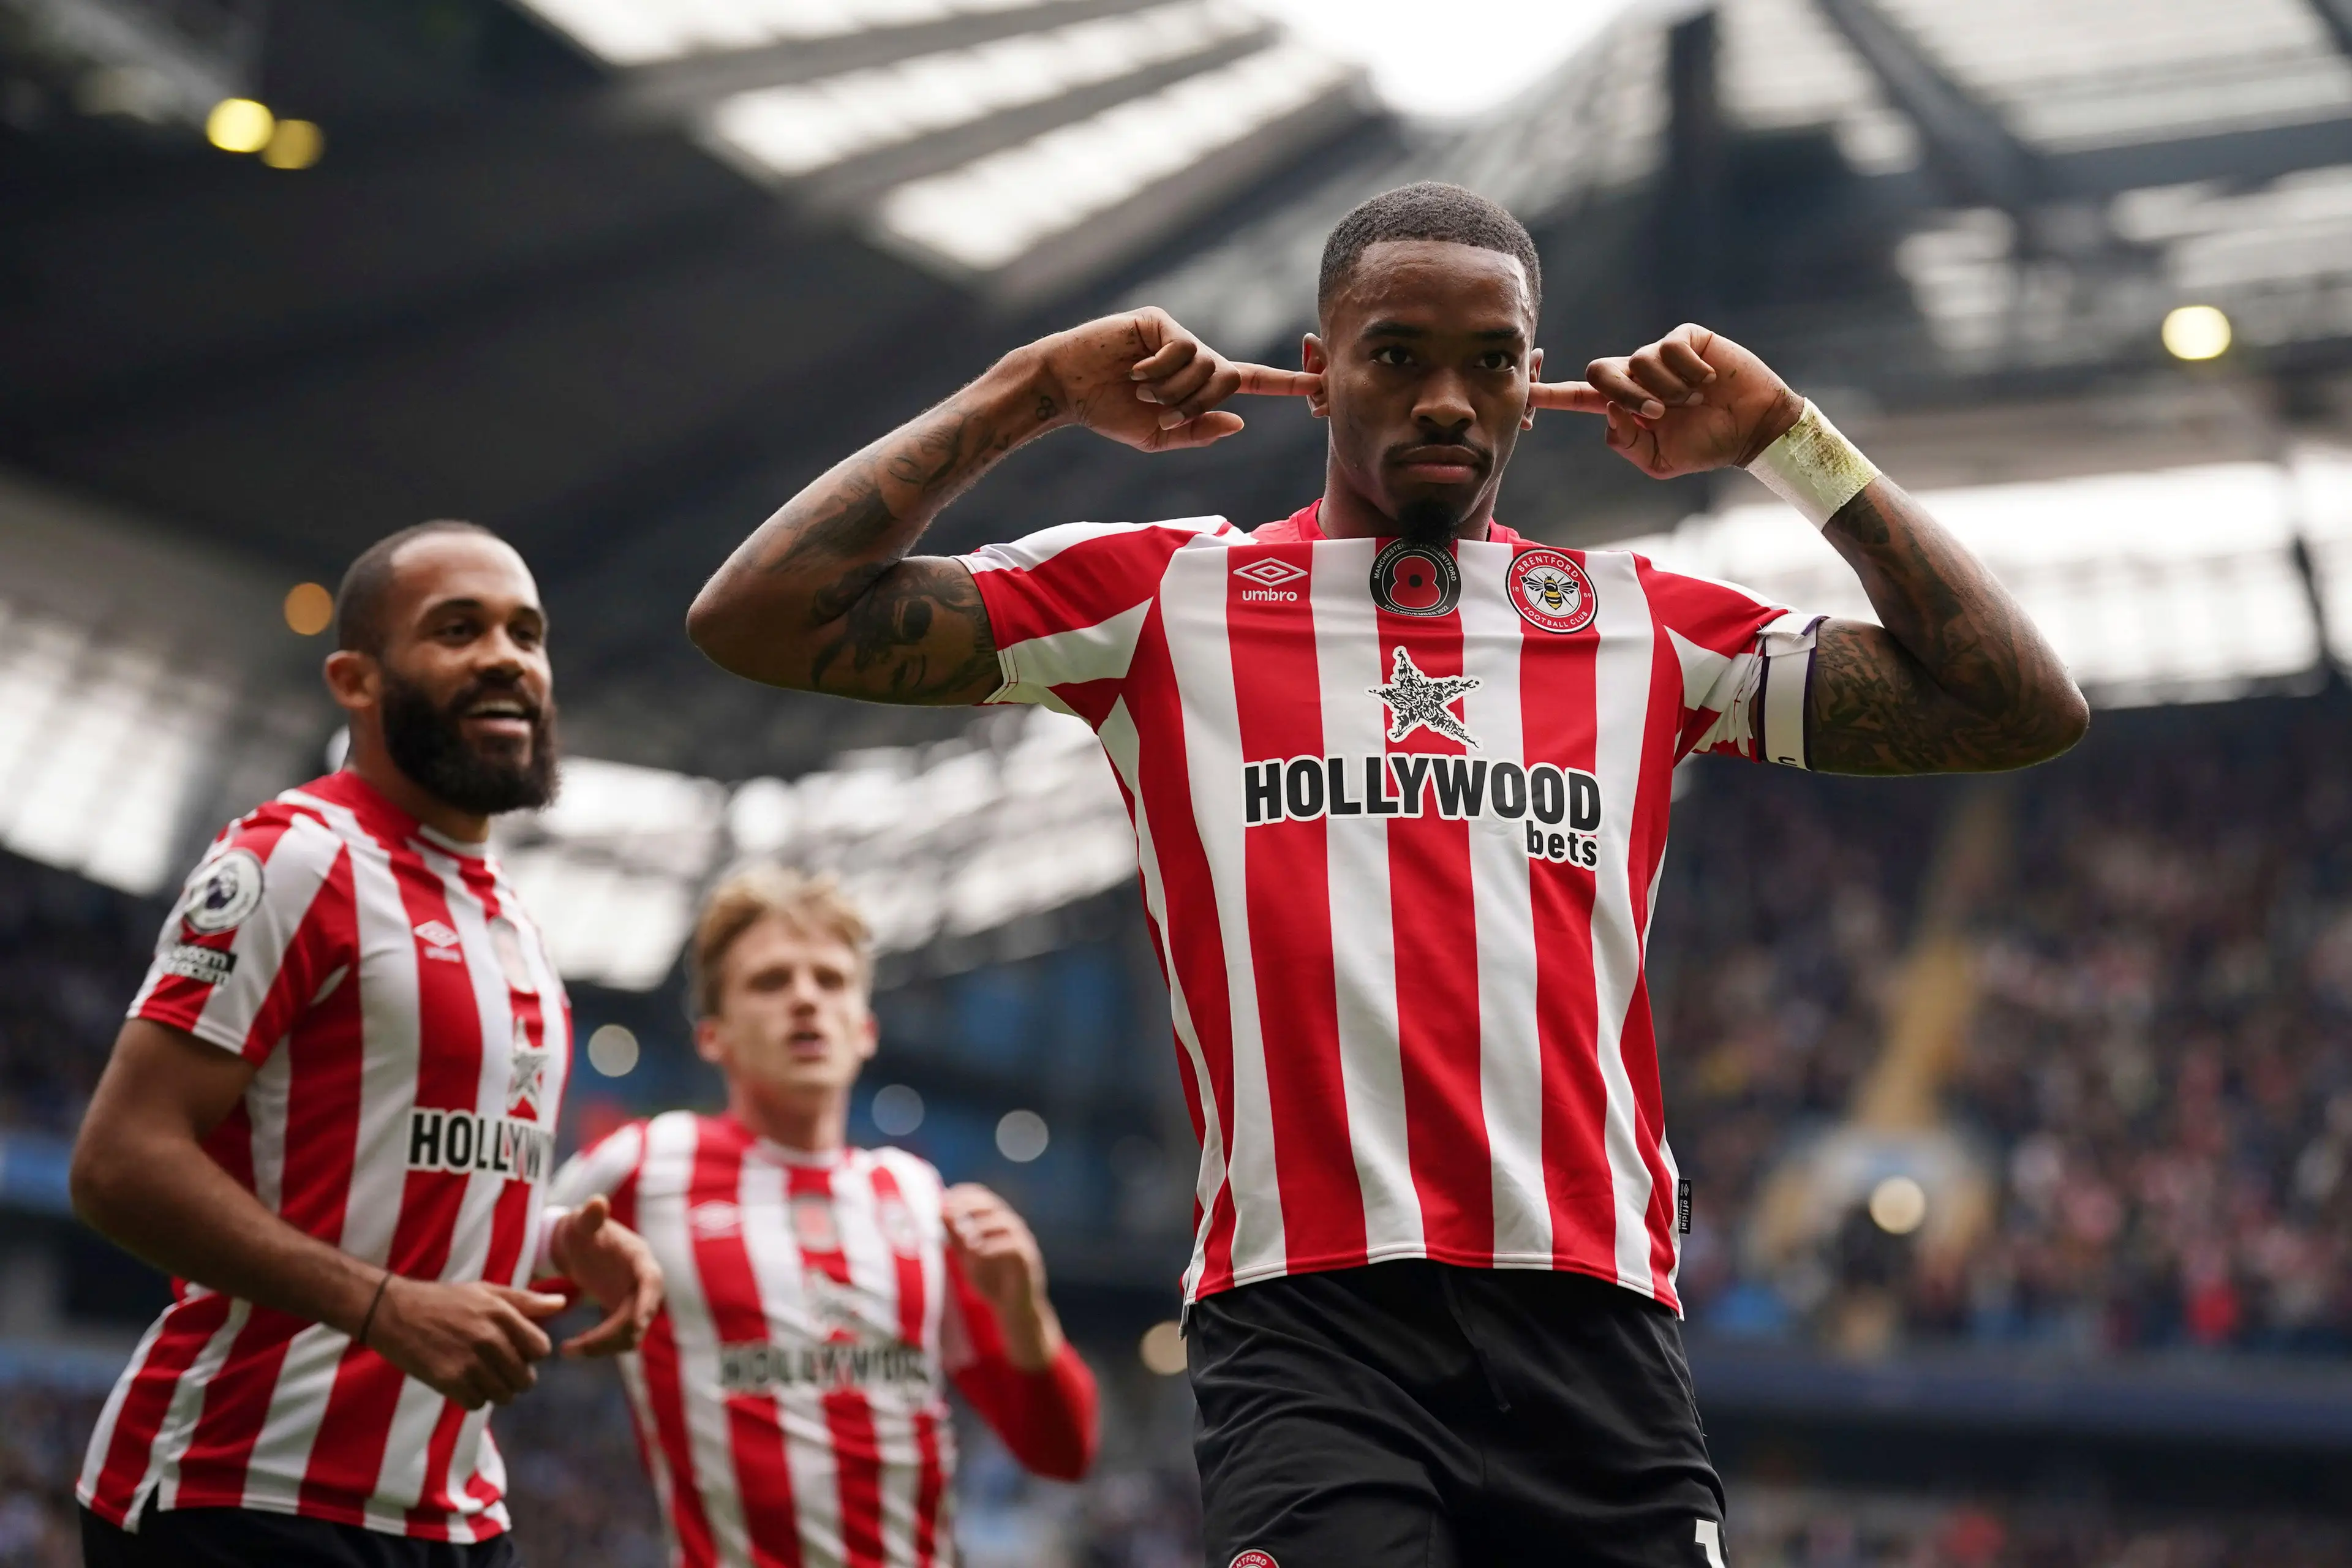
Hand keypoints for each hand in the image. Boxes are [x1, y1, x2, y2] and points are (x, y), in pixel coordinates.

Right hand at [364, 1276, 565, 1409]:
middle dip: (515, 1376)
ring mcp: (470, 1362)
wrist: (395, 1312)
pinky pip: (477, 1404)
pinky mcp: (449, 1381)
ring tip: (479, 1374)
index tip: (516, 1350)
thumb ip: (526, 1300)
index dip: (531, 1353)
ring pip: (503, 1395)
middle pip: (525, 1378)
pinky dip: (472, 1398)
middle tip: (497, 1366)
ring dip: (495, 1390)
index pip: (541, 1349)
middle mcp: (490, 1339)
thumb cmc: (445, 1300)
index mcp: (502, 1314)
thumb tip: (563, 1304)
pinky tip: (461, 1381)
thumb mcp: (486, 1291)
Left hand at [545, 1195, 662, 1357]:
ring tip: (569, 1350)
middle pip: (640, 1316)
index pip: (651, 1281)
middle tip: (577, 1347)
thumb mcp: (582, 1222)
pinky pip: (618, 1339)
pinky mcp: (623, 1314)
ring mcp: (634, 1300)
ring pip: (630, 1334)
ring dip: (604, 1347)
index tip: (636, 1324)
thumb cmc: (581, 1230)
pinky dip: (599, 1347)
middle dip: (613, 1335)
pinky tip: (572, 1348)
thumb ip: (590, 1216)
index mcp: (640, 1258)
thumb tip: (597, 1201)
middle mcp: (643, 1283)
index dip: (646, 1303)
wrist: (577, 1245)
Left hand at [945, 1182, 1063, 1369]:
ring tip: (964, 1238)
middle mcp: (1011, 1226)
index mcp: (996, 1222)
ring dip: (981, 1225)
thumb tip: (940, 1210)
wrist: (1013, 1309)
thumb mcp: (968, 1256)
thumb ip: (956, 1235)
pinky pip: (1013, 1246)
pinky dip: (994, 1246)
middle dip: (970, 1206)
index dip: (964, 1194)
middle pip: (993, 1205)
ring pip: (1004, 1222)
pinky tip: (977, 1252)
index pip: (982, 1197)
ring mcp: (1022, 1241)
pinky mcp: (1027, 1259)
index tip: (943, 1198)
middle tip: (950, 1212)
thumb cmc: (991, 1280)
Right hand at [1032, 307, 1317, 453]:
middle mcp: (1193, 354)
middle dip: (1195, 402)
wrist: (1066, 389)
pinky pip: (1182, 349)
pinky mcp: (1159, 320)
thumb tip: (1239, 419)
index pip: (1250, 381)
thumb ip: (1197, 431)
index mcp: (1196, 383)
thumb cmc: (1107, 413)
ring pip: (1206, 365)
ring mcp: (1177, 335)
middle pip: (1227, 378)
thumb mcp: (1156, 436)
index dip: (1285, 382)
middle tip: (1160, 408)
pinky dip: (1158, 370)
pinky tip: (1132, 371)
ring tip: (1140, 389)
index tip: (1321, 383)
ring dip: (1173, 389)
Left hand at [1526, 323, 1805, 479]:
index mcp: (1624, 406)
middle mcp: (1636, 377)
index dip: (1550, 394)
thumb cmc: (1707, 446)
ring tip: (1695, 400)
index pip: (1578, 397)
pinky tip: (1708, 380)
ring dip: (1667, 388)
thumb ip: (1625, 442)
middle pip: (1600, 371)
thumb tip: (1608, 411)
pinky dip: (1690, 370)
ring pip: (1638, 361)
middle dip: (1624, 394)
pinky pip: (1670, 347)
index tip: (1522, 391)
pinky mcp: (1686, 339)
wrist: (1753, 429)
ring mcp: (1660, 356)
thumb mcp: (1658, 461)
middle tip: (1659, 413)